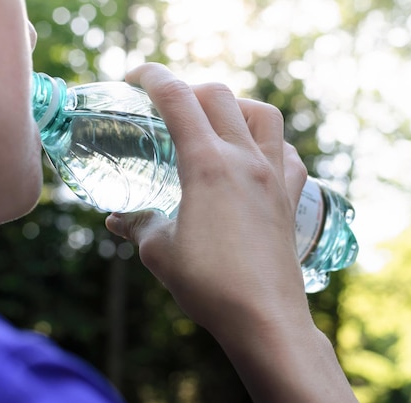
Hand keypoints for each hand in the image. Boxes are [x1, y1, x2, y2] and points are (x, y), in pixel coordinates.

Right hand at [105, 62, 309, 333]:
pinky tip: (258, 161)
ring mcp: (275, 176)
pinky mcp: (291, 198)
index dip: (152, 78)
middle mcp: (246, 160)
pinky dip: (272, 145)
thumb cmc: (210, 286)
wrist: (264, 317)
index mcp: (207, 164)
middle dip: (189, 90)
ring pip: (264, 115)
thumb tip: (119, 220)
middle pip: (220, 96)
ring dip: (238, 108)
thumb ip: (139, 225)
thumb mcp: (160, 252)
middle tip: (170, 109)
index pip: (177, 98)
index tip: (134, 77)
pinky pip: (288, 154)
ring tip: (218, 125)